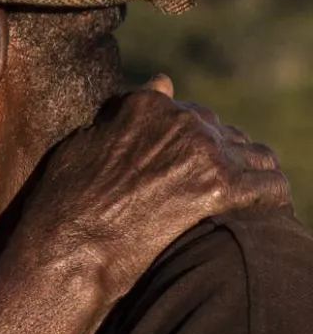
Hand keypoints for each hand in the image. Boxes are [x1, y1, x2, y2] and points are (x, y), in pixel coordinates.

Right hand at [22, 74, 288, 298]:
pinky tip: (260, 219)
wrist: (70, 250)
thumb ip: (122, 115)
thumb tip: (159, 83)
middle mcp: (179, 119)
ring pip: (253, 155)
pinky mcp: (221, 187)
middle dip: (218, 158)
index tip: (179, 166)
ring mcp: (203, 151)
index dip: (183, 141)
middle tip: (206, 194)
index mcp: (144, 106)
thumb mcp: (80, 147)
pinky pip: (269, 186)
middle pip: (221, 131)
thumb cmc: (63, 205)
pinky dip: (268, 201)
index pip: (183, 110)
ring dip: (246, 177)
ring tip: (239, 206)